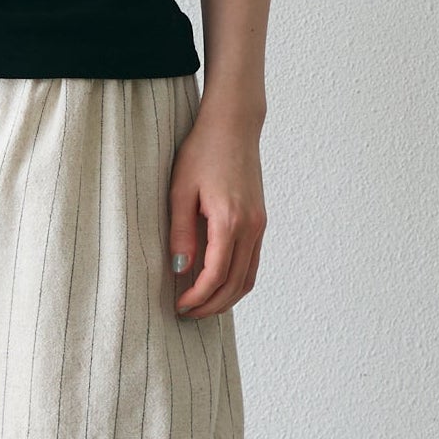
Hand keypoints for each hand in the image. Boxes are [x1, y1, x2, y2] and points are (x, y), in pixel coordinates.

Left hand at [167, 106, 264, 316]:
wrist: (234, 125)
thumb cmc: (203, 151)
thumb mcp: (180, 190)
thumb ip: (181, 233)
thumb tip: (180, 270)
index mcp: (230, 221)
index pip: (216, 275)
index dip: (197, 297)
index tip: (179, 306)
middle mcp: (251, 227)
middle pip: (235, 284)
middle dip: (212, 306)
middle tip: (187, 314)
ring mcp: (259, 225)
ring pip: (248, 278)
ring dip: (226, 298)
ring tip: (201, 305)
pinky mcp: (260, 221)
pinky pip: (252, 262)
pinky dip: (237, 281)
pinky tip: (216, 283)